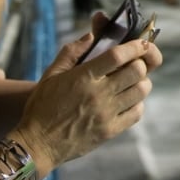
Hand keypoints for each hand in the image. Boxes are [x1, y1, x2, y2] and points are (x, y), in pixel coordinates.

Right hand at [15, 32, 162, 174]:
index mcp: (83, 77)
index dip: (135, 46)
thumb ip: (71, 52)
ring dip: (141, 82)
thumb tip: (91, 36)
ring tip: (133, 82)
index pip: (118, 55)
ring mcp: (106, 114)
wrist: (37, 144)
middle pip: (136, 71)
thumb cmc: (42, 106)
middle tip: (135, 63)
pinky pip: (136, 113)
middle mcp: (98, 94)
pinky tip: (128, 101)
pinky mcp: (110, 131)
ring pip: (140, 91)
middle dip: (140, 63)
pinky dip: (137, 104)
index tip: (142, 42)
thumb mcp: (51, 74)